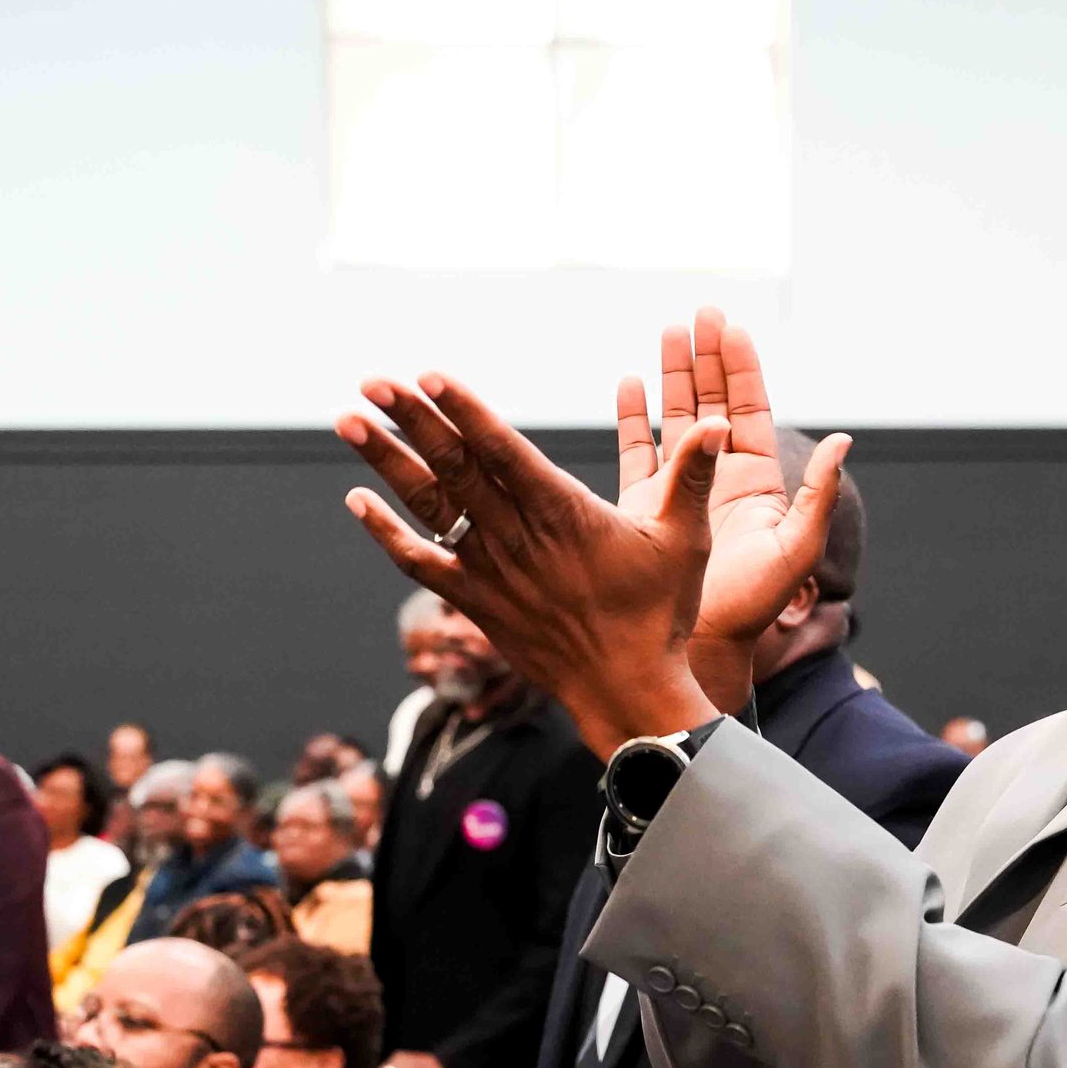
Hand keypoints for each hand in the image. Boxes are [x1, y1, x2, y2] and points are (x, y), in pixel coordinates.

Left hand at [336, 320, 847, 754]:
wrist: (626, 691)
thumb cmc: (658, 615)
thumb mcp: (683, 539)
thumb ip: (692, 476)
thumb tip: (718, 424)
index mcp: (564, 513)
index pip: (504, 451)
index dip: (465, 412)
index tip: (429, 376)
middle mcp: (518, 537)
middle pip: (455, 467)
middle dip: (411, 419)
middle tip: (372, 380)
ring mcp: (492, 570)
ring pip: (430, 506)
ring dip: (387, 461)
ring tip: (349, 419)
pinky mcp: (477, 603)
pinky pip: (422, 564)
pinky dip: (386, 534)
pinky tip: (357, 501)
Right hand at [613, 311, 850, 711]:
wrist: (703, 646)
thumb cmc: (753, 607)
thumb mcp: (796, 548)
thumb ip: (816, 494)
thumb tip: (843, 440)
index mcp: (755, 483)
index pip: (748, 410)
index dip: (740, 368)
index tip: (729, 327)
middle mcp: (717, 480)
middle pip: (712, 403)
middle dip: (705, 358)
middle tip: (697, 314)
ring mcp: (679, 491)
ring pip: (676, 419)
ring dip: (671, 377)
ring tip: (665, 333)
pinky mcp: (644, 508)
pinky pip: (637, 453)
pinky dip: (634, 418)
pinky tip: (629, 384)